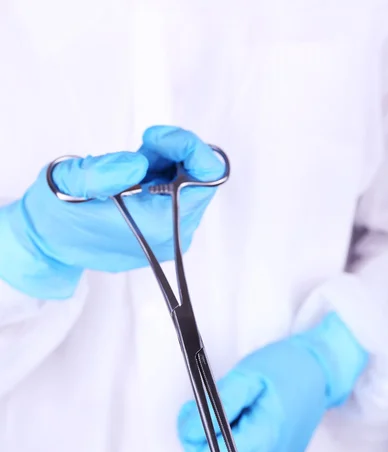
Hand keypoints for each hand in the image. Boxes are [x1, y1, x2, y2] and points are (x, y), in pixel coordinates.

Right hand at [0, 126, 223, 298]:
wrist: (50, 244)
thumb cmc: (56, 218)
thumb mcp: (66, 184)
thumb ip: (100, 173)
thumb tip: (136, 164)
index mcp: (154, 227)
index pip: (203, 181)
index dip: (189, 148)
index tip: (158, 137)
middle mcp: (170, 235)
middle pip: (201, 179)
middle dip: (174, 154)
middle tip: (143, 146)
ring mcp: (170, 234)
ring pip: (191, 183)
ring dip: (166, 163)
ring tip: (130, 165)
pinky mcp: (165, 229)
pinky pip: (179, 192)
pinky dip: (162, 173)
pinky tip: (135, 176)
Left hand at [178, 313, 367, 451]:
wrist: (322, 368)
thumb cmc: (286, 367)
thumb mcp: (247, 377)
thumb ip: (217, 406)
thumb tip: (190, 432)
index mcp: (262, 441)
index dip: (193, 433)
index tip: (194, 406)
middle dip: (206, 427)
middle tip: (213, 396)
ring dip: (223, 428)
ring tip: (239, 400)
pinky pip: (244, 450)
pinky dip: (238, 431)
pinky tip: (250, 410)